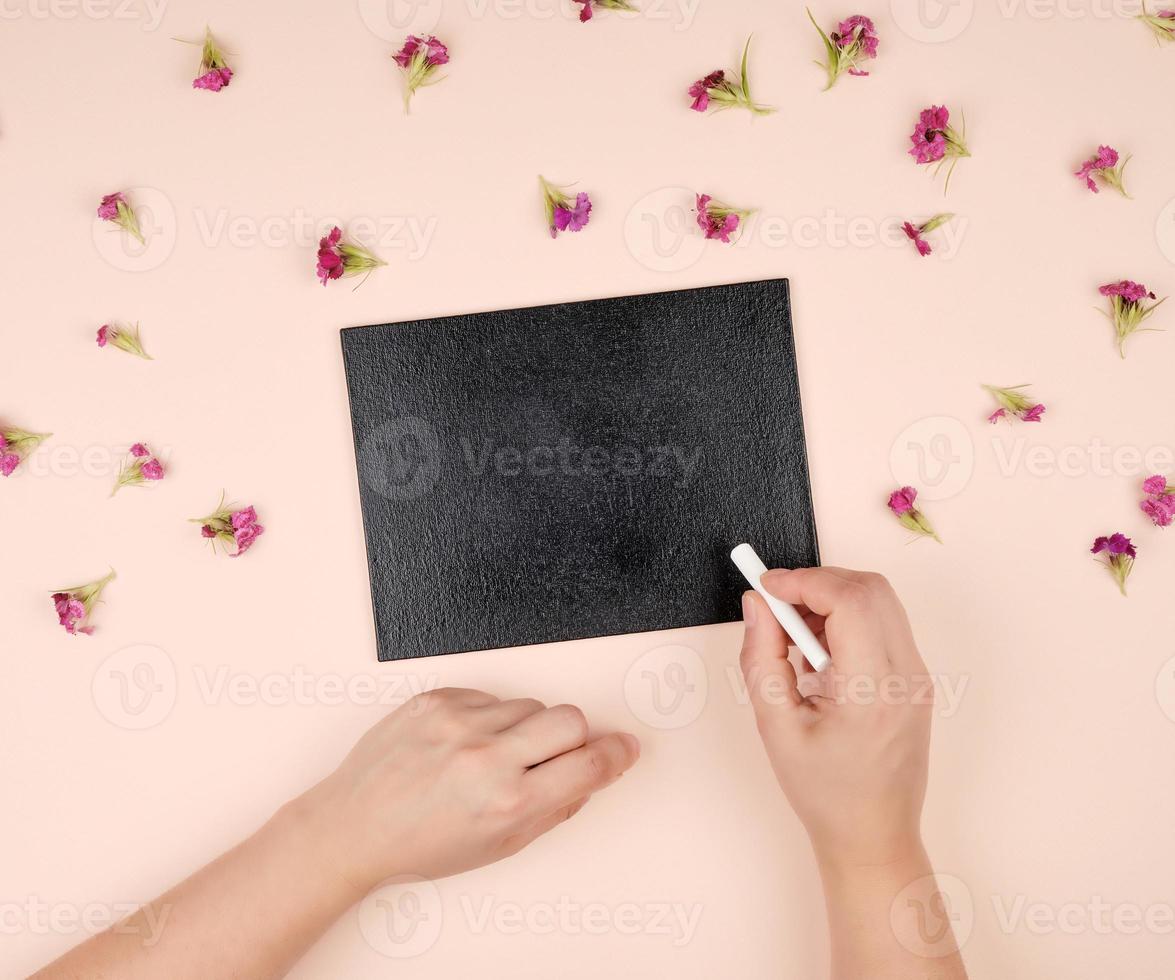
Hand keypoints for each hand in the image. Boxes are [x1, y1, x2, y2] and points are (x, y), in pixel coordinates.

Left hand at [298, 688, 640, 892]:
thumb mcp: (498, 845)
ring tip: (492, 756)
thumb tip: (590, 776)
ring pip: (530, 704)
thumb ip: (553, 810)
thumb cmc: (421, 844)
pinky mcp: (436, 699)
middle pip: (569, 719)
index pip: (587, 766)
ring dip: (525, 728)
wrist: (355, 824)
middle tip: (552, 755)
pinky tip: (464, 743)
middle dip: (573, 736)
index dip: (614, 756)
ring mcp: (459, 722)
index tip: (623, 748)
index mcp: (507, 802)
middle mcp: (486, 757)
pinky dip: (488, 717)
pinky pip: (490, 695)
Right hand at [738, 567, 931, 870]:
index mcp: (873, 690)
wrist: (873, 834)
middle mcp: (907, 676)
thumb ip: (761, 657)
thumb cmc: (825, 792)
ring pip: (879, 601)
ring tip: (796, 638)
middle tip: (777, 604)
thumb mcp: (775, 726)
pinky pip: (884, 624)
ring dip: (833, 600)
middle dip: (817, 583)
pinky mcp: (916, 679)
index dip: (802, 581)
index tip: (765, 586)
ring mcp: (918, 676)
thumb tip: (757, 605)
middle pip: (870, 589)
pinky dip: (848, 619)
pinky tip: (819, 654)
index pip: (849, 600)